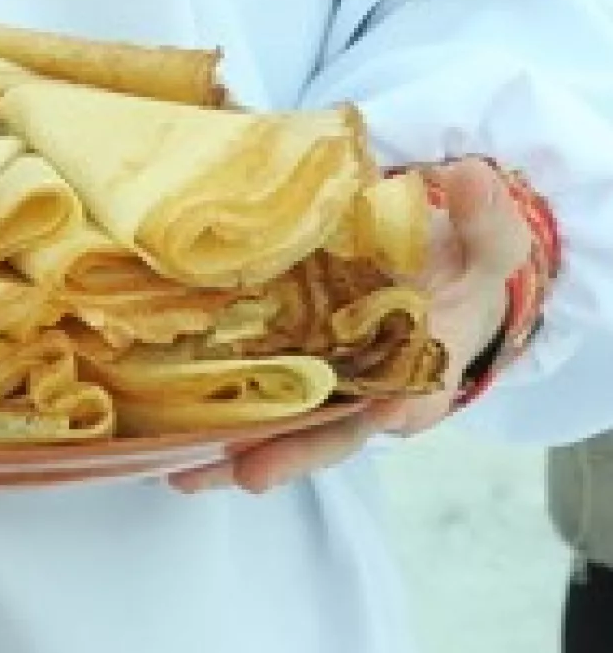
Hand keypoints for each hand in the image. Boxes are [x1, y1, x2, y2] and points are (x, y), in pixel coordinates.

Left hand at [172, 157, 531, 494]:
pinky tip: (164, 438)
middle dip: (288, 455)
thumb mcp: (488, 246)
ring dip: (230, 455)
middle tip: (247, 475)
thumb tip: (465, 177)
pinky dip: (210, 421)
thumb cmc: (464, 273)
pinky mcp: (286, 374)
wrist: (443, 282)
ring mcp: (322, 391)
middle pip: (327, 434)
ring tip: (181, 475)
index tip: (367, 421)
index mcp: (419, 376)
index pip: (394, 403)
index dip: (372, 415)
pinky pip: (248, 402)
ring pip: (278, 430)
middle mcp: (366, 397)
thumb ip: (484, 218)